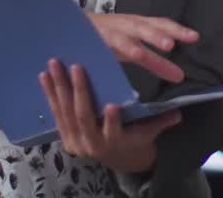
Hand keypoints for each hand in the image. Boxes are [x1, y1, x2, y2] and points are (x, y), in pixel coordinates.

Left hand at [40, 60, 181, 173]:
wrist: (116, 157)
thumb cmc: (135, 137)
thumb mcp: (149, 132)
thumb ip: (161, 121)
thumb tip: (179, 112)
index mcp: (114, 144)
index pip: (113, 133)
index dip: (111, 122)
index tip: (113, 105)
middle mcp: (91, 144)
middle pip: (83, 116)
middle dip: (79, 91)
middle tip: (77, 67)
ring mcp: (74, 140)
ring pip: (65, 111)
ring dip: (59, 87)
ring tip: (54, 65)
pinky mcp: (63, 133)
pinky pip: (55, 111)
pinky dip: (49, 93)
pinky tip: (43, 76)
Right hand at [89, 14, 198, 83]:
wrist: (70, 27)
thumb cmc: (106, 38)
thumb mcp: (132, 48)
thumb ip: (155, 61)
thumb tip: (178, 76)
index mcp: (137, 25)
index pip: (160, 25)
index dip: (177, 30)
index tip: (195, 37)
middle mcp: (125, 25)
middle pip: (146, 26)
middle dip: (160, 33)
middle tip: (177, 42)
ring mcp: (109, 30)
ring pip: (127, 35)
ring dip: (142, 41)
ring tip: (156, 50)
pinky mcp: (93, 39)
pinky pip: (105, 44)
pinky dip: (116, 48)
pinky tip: (130, 54)